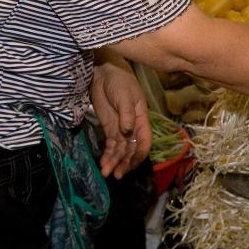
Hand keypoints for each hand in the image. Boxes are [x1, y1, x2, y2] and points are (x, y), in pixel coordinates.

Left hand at [91, 58, 151, 179]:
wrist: (103, 73)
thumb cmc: (120, 82)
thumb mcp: (125, 96)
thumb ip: (126, 114)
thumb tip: (127, 131)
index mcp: (141, 119)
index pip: (144, 140)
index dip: (140, 154)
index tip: (131, 164)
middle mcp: (133, 127)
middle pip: (132, 149)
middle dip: (125, 163)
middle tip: (117, 175)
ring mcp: (120, 129)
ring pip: (120, 151)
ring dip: (115, 162)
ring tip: (107, 173)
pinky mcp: (109, 129)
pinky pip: (110, 146)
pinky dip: (107, 156)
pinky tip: (103, 165)